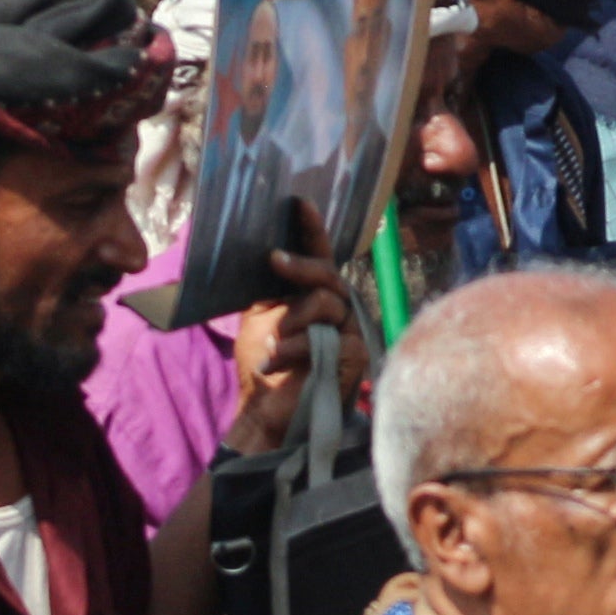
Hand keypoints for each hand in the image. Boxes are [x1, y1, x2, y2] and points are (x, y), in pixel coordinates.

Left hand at [224, 244, 347, 456]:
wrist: (267, 412)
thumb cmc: (266, 363)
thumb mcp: (260, 316)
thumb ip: (270, 287)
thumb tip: (267, 250)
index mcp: (315, 293)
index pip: (319, 255)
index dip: (312, 229)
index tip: (300, 203)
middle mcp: (338, 306)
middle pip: (327, 273)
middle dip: (300, 265)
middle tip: (274, 259)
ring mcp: (350, 330)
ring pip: (326, 302)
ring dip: (292, 322)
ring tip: (273, 344)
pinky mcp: (355, 354)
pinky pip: (326, 336)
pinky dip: (296, 348)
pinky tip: (277, 362)